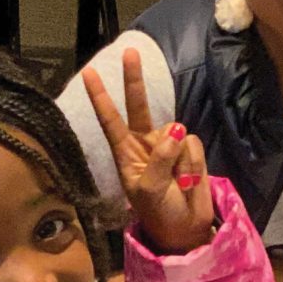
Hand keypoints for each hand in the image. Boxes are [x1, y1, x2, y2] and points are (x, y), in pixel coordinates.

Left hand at [81, 49, 214, 254]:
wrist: (185, 228)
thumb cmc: (158, 213)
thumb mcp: (149, 190)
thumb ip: (159, 160)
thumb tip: (176, 130)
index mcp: (125, 153)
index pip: (110, 120)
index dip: (101, 97)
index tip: (89, 73)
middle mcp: (145, 143)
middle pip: (138, 105)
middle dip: (133, 79)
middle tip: (129, 53)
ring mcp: (168, 145)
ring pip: (175, 131)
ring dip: (179, 158)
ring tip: (177, 183)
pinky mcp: (190, 150)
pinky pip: (193, 143)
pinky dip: (192, 162)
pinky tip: (188, 179)